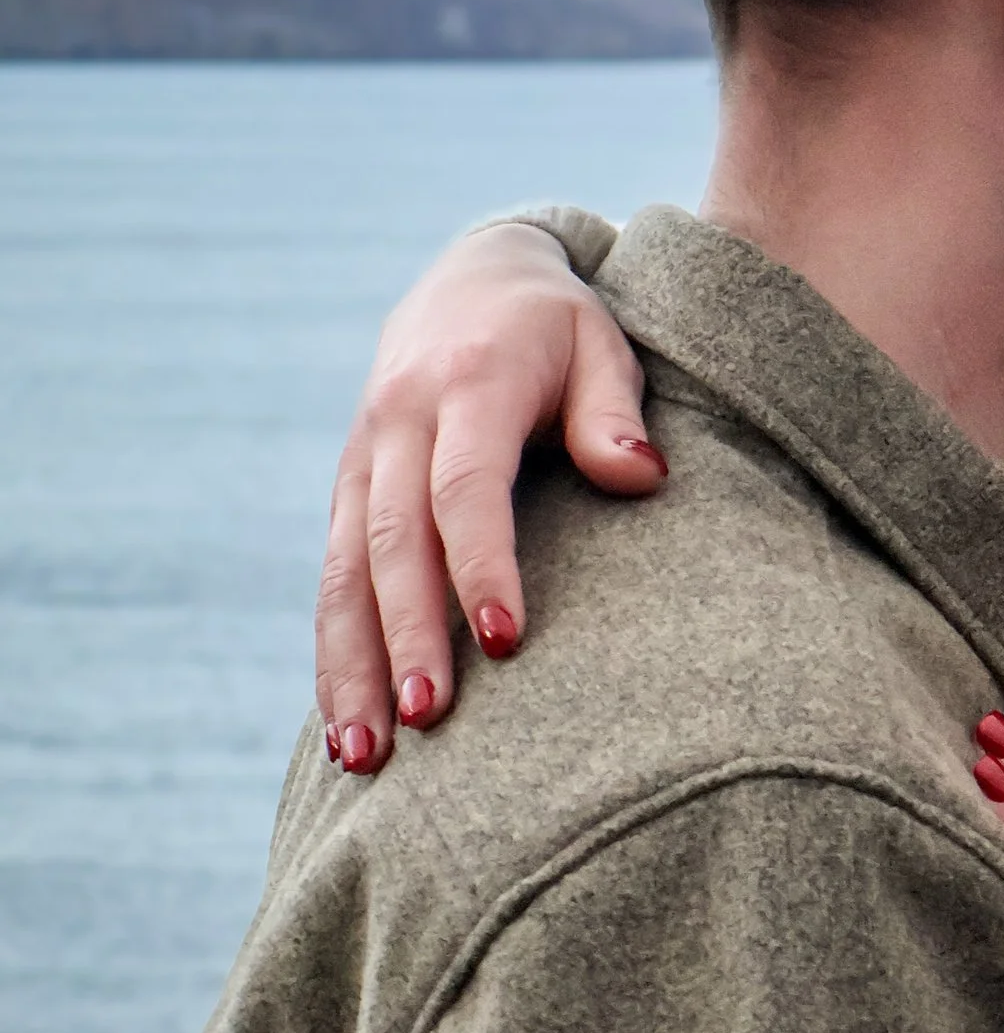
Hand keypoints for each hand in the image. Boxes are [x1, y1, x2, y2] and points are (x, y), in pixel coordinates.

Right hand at [314, 224, 661, 768]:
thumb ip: (616, 411)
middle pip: (393, 542)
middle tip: (426, 719)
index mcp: (466, 385)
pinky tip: (346, 728)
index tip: (507, 640)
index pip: (465, 486)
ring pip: (344, 571)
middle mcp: (398, 422)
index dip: (481, 563)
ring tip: (365, 756)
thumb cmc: (559, 326)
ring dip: (351, 665)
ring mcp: (362, 459)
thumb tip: (643, 478)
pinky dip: (335, 654)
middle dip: (406, 634)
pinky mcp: (347, 490)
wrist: (472, 277)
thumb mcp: (602, 342)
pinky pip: (332, 578)